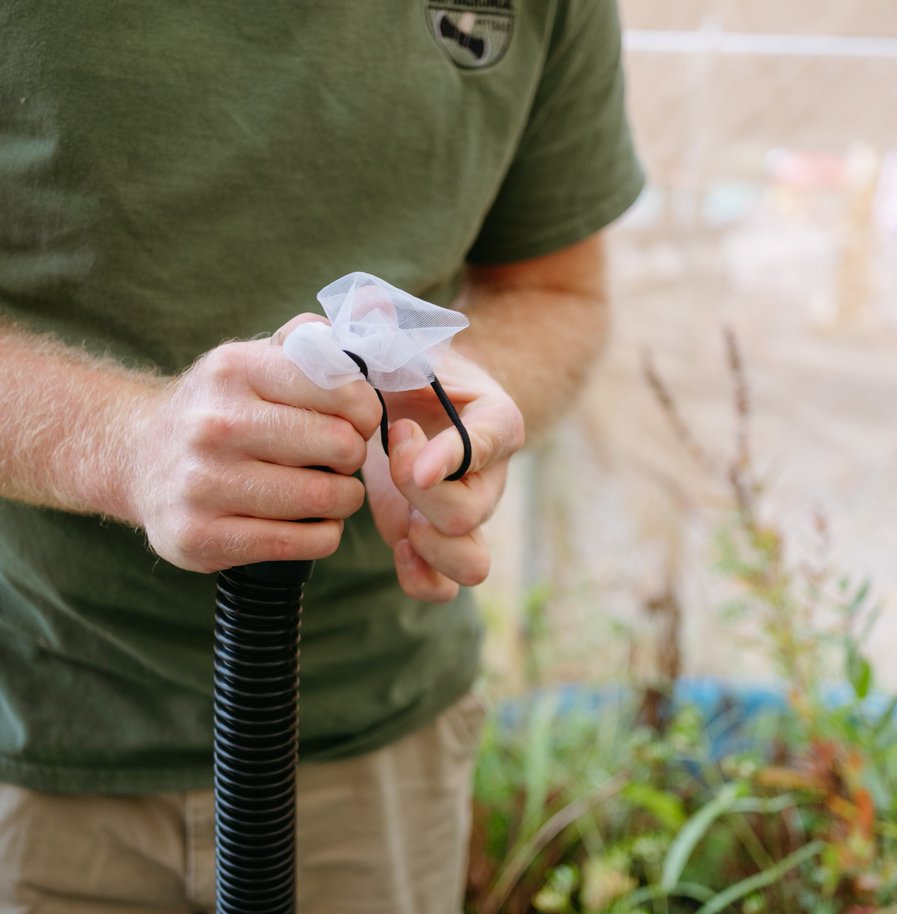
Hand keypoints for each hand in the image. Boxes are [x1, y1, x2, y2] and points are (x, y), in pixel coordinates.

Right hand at [129, 320, 381, 571]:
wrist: (137, 458)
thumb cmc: (217, 411)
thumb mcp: (249, 362)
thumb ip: (305, 344)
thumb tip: (354, 349)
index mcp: (234, 370)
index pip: (340, 388)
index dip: (365, 410)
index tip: (357, 421)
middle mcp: (214, 425)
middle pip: (340, 446)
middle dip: (354, 457)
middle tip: (342, 461)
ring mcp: (203, 485)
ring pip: (325, 499)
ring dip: (344, 499)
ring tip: (330, 492)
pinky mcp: (203, 538)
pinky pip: (303, 543)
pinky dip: (324, 535)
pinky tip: (311, 523)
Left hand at [363, 348, 524, 602]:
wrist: (410, 400)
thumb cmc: (402, 366)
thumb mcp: (391, 337)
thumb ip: (374, 323)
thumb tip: (365, 308)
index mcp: (494, 418)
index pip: (492, 441)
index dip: (454, 452)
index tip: (408, 449)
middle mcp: (490, 475)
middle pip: (472, 510)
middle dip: (421, 493)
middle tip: (388, 450)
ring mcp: (467, 516)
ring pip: (472, 563)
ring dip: (433, 549)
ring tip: (401, 521)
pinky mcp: (439, 544)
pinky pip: (447, 587)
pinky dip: (423, 579)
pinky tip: (397, 550)